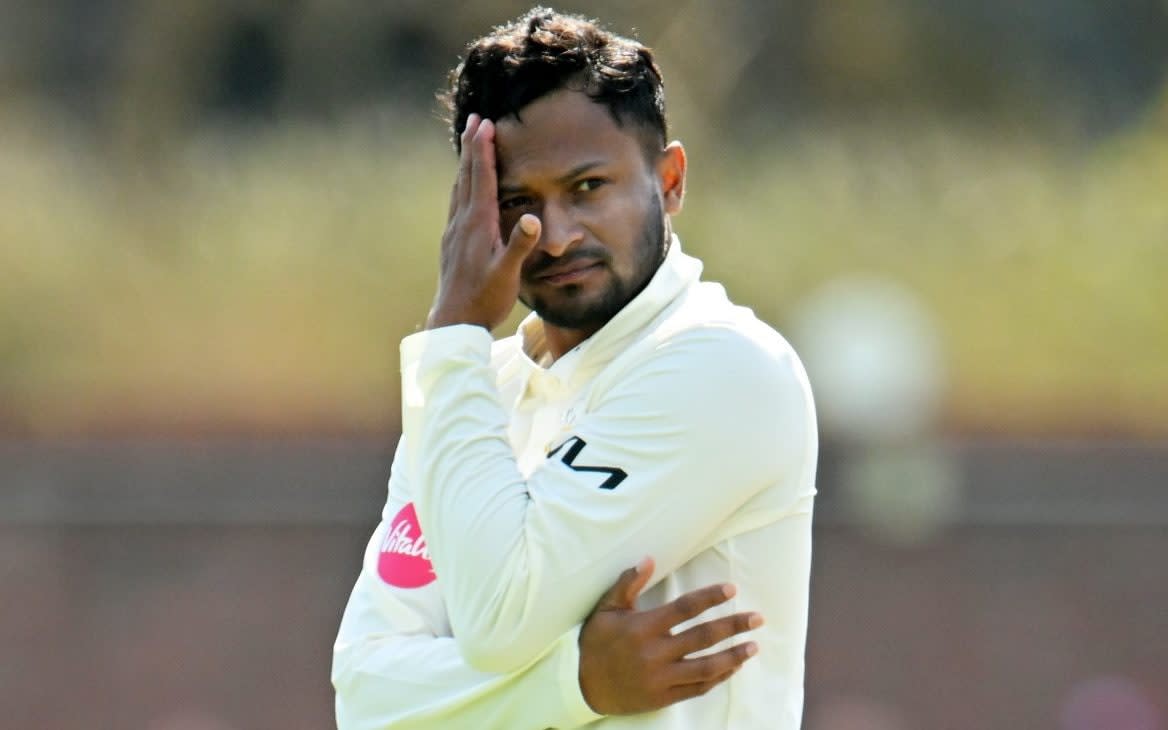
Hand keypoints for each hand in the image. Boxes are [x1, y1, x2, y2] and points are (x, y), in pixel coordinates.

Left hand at [426, 113, 542, 331]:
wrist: (454, 322)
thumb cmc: (485, 299)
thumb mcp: (507, 274)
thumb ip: (520, 245)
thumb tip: (534, 218)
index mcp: (478, 224)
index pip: (481, 178)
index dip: (483, 149)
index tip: (485, 123)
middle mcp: (462, 222)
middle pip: (466, 175)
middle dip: (471, 145)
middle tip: (474, 119)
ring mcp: (453, 231)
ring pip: (458, 186)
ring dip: (465, 162)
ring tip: (469, 143)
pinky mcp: (451, 241)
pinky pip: (456, 202)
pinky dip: (461, 184)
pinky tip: (463, 186)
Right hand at [578, 557, 762, 715]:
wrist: (583, 686)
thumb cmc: (597, 642)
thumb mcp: (606, 609)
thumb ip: (628, 584)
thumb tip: (648, 558)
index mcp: (642, 627)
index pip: (684, 609)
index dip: (710, 598)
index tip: (731, 589)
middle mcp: (654, 653)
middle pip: (702, 637)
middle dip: (733, 626)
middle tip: (757, 618)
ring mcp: (661, 678)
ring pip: (706, 667)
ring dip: (733, 656)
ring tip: (754, 645)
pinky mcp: (664, 697)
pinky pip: (697, 688)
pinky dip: (718, 677)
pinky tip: (733, 667)